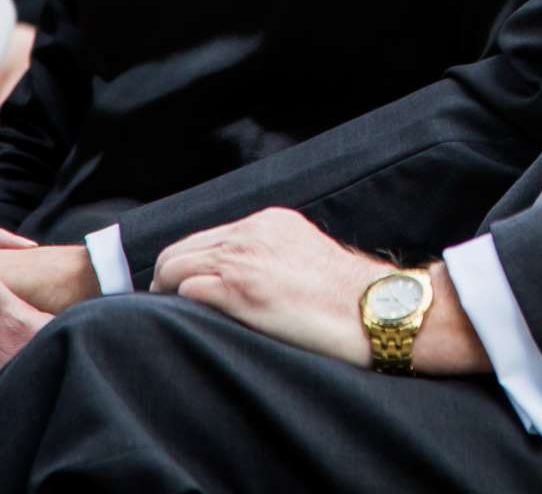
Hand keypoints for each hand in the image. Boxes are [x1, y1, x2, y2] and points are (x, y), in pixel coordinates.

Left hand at [152, 208, 392, 366]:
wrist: (373, 309)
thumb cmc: (347, 296)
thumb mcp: (305, 254)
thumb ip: (272, 253)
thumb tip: (243, 276)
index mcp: (268, 221)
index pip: (206, 237)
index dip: (188, 262)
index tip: (183, 284)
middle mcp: (251, 232)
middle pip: (181, 249)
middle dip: (168, 276)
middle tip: (168, 303)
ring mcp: (244, 259)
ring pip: (174, 267)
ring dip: (168, 292)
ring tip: (172, 314)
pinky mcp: (239, 291)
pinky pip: (186, 291)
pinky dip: (180, 305)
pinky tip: (189, 320)